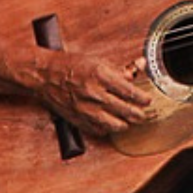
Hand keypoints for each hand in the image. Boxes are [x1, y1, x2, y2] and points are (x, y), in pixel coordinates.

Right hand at [31, 50, 156, 136]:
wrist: (44, 76)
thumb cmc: (68, 65)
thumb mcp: (97, 61)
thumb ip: (120, 69)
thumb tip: (139, 67)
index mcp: (101, 76)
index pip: (131, 93)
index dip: (143, 99)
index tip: (147, 100)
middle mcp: (95, 94)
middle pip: (128, 111)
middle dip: (140, 114)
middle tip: (143, 113)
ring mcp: (87, 110)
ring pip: (117, 125)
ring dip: (126, 123)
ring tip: (129, 119)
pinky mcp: (80, 120)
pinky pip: (101, 131)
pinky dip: (109, 128)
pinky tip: (111, 122)